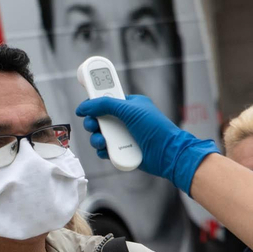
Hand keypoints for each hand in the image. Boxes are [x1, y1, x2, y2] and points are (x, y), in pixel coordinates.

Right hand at [76, 94, 218, 193]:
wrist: (167, 153)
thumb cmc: (156, 128)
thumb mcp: (129, 109)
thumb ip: (105, 104)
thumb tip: (86, 105)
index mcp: (129, 105)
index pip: (107, 99)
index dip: (95, 101)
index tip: (85, 104)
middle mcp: (125, 119)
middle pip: (99, 118)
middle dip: (93, 122)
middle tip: (93, 125)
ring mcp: (124, 136)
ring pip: (100, 135)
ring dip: (97, 138)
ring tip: (102, 141)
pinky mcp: (123, 151)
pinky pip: (105, 150)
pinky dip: (103, 151)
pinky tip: (108, 150)